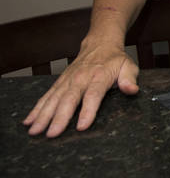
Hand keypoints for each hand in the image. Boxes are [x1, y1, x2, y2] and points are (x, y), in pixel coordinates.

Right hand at [23, 41, 138, 137]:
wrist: (100, 43)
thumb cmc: (115, 60)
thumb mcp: (128, 66)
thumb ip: (129, 79)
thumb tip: (132, 89)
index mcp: (99, 76)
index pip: (93, 95)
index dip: (88, 111)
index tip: (82, 126)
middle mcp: (80, 78)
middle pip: (69, 99)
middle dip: (59, 117)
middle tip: (52, 134)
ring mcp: (67, 80)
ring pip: (54, 99)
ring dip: (43, 115)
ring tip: (34, 131)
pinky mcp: (59, 82)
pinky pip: (46, 96)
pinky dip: (36, 109)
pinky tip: (28, 121)